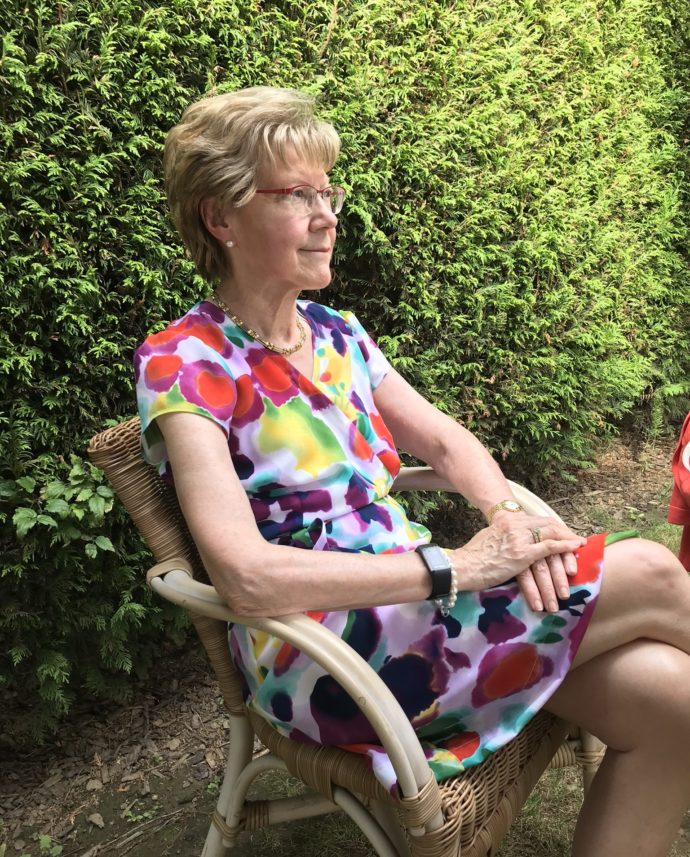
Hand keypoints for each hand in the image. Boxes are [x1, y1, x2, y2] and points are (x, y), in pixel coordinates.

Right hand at [452, 516, 585, 609]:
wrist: (461, 566)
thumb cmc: (471, 559)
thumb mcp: (488, 540)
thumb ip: (502, 539)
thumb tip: (509, 546)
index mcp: (506, 521)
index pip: (536, 520)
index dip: (552, 526)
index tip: (563, 531)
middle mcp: (514, 525)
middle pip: (547, 524)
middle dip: (564, 531)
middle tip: (576, 539)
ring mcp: (519, 538)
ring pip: (551, 534)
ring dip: (568, 540)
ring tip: (580, 544)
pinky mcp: (522, 553)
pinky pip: (549, 547)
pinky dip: (564, 546)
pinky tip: (575, 548)